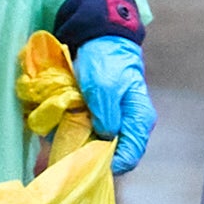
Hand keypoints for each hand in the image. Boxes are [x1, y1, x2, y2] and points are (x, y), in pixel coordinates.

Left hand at [66, 32, 155, 168]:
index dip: (108, 163)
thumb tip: (105, 137)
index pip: (129, 157)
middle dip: (90, 153)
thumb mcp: (103, 88)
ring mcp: (117, 121)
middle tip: (70, 147)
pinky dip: (77, 132)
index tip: (85, 159)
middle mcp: (131, 125)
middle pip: (113, 154)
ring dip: (81, 143)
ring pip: (100, 146)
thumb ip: (106, 115)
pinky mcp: (103, 116)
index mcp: (139, 120)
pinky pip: (91, 134)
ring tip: (64, 134)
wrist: (100, 40)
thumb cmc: (106, 62)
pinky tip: (64, 124)